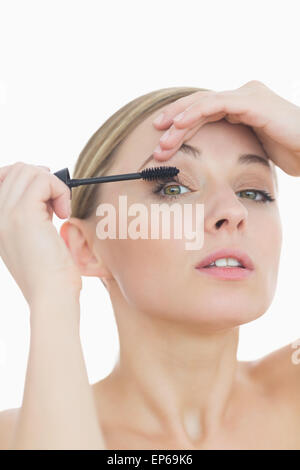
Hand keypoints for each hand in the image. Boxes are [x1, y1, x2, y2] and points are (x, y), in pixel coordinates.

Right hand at [0, 162, 81, 305]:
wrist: (51, 296)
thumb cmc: (51, 274)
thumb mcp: (37, 238)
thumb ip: (35, 213)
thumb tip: (46, 188)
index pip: (5, 178)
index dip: (30, 181)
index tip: (48, 198)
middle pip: (17, 170)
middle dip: (44, 180)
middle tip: (57, 205)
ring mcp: (6, 213)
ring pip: (28, 170)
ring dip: (53, 185)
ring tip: (61, 211)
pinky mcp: (24, 214)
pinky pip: (43, 180)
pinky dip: (60, 190)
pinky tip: (64, 214)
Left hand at [152, 80, 299, 176]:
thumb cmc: (290, 152)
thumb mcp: (254, 148)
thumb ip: (235, 144)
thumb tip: (217, 162)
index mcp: (241, 107)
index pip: (204, 112)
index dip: (181, 125)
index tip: (162, 140)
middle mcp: (242, 96)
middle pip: (199, 106)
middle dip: (174, 123)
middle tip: (156, 141)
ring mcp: (247, 95)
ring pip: (202, 104)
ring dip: (179, 122)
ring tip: (161, 139)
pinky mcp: (251, 101)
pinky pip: (216, 104)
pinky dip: (194, 113)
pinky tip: (178, 125)